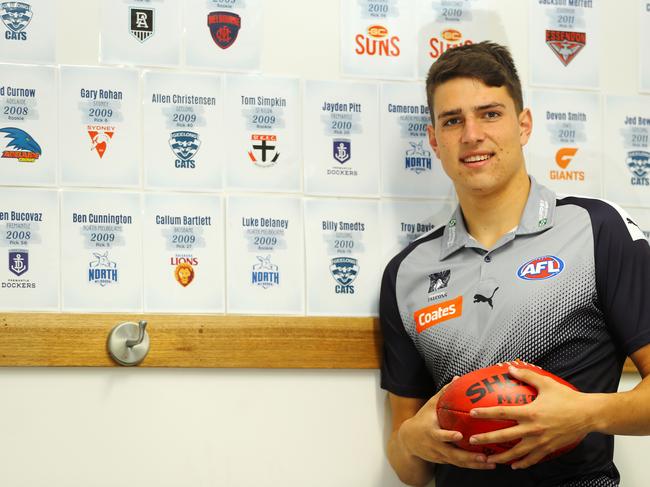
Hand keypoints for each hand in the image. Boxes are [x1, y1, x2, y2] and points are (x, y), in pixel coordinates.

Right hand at [398, 379, 495, 469]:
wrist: (408, 441)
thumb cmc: (422, 419)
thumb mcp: (430, 405)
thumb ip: (443, 393)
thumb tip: (457, 378)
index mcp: (431, 432)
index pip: (439, 435)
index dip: (448, 436)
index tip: (459, 435)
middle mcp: (436, 446)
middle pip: (452, 455)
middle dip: (468, 458)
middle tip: (484, 457)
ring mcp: (440, 456)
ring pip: (458, 463)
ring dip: (475, 464)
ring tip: (491, 464)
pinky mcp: (444, 462)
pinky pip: (459, 465)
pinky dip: (473, 466)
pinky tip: (487, 465)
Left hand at [468, 365, 589, 468]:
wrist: (589, 415)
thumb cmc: (567, 398)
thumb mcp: (546, 383)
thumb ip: (526, 375)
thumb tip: (510, 368)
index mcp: (530, 412)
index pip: (502, 412)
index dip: (486, 413)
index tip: (473, 414)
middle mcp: (533, 429)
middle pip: (504, 436)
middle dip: (486, 439)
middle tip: (472, 441)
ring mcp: (540, 441)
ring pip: (517, 453)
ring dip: (501, 457)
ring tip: (488, 460)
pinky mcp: (549, 449)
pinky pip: (533, 459)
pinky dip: (522, 463)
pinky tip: (514, 465)